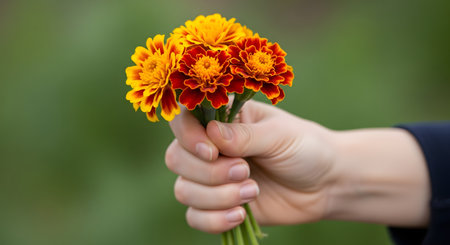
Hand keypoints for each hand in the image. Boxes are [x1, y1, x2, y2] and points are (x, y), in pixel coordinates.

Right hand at [165, 100, 337, 232]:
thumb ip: (243, 136)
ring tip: (252, 192)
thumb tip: (210, 133)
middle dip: (209, 172)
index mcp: (223, 119)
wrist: (325, 184)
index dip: (189, 137)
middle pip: (176, 158)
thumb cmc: (304, 148)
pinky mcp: (218, 206)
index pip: (183, 120)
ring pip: (183, 190)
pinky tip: (241, 214)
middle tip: (246, 171)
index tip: (213, 152)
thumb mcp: (279, 135)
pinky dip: (214, 220)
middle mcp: (210, 147)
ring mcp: (212, 178)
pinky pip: (195, 217)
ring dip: (216, 197)